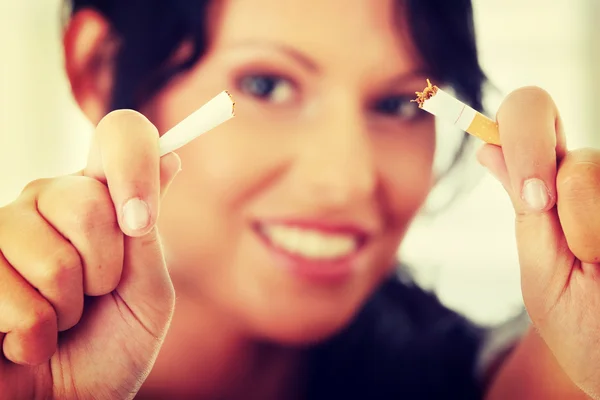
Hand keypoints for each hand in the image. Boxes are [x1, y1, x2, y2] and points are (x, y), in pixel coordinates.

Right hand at [0, 110, 180, 399]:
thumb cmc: (112, 346)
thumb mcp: (148, 292)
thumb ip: (147, 234)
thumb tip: (170, 158)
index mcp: (100, 200)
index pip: (121, 137)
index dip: (134, 162)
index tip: (140, 218)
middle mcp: (47, 201)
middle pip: (86, 201)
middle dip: (104, 270)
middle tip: (95, 295)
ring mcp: (2, 231)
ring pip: (50, 256)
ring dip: (67, 308)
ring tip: (60, 320)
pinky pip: (10, 295)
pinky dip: (33, 334)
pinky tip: (26, 338)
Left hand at [478, 87, 599, 397]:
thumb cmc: (582, 325)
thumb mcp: (544, 271)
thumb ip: (525, 209)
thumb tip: (487, 147)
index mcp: (551, 188)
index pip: (528, 116)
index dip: (523, 137)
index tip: (534, 196)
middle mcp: (594, 181)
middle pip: (577, 159)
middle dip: (575, 210)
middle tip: (585, 256)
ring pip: (598, 176)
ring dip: (597, 235)